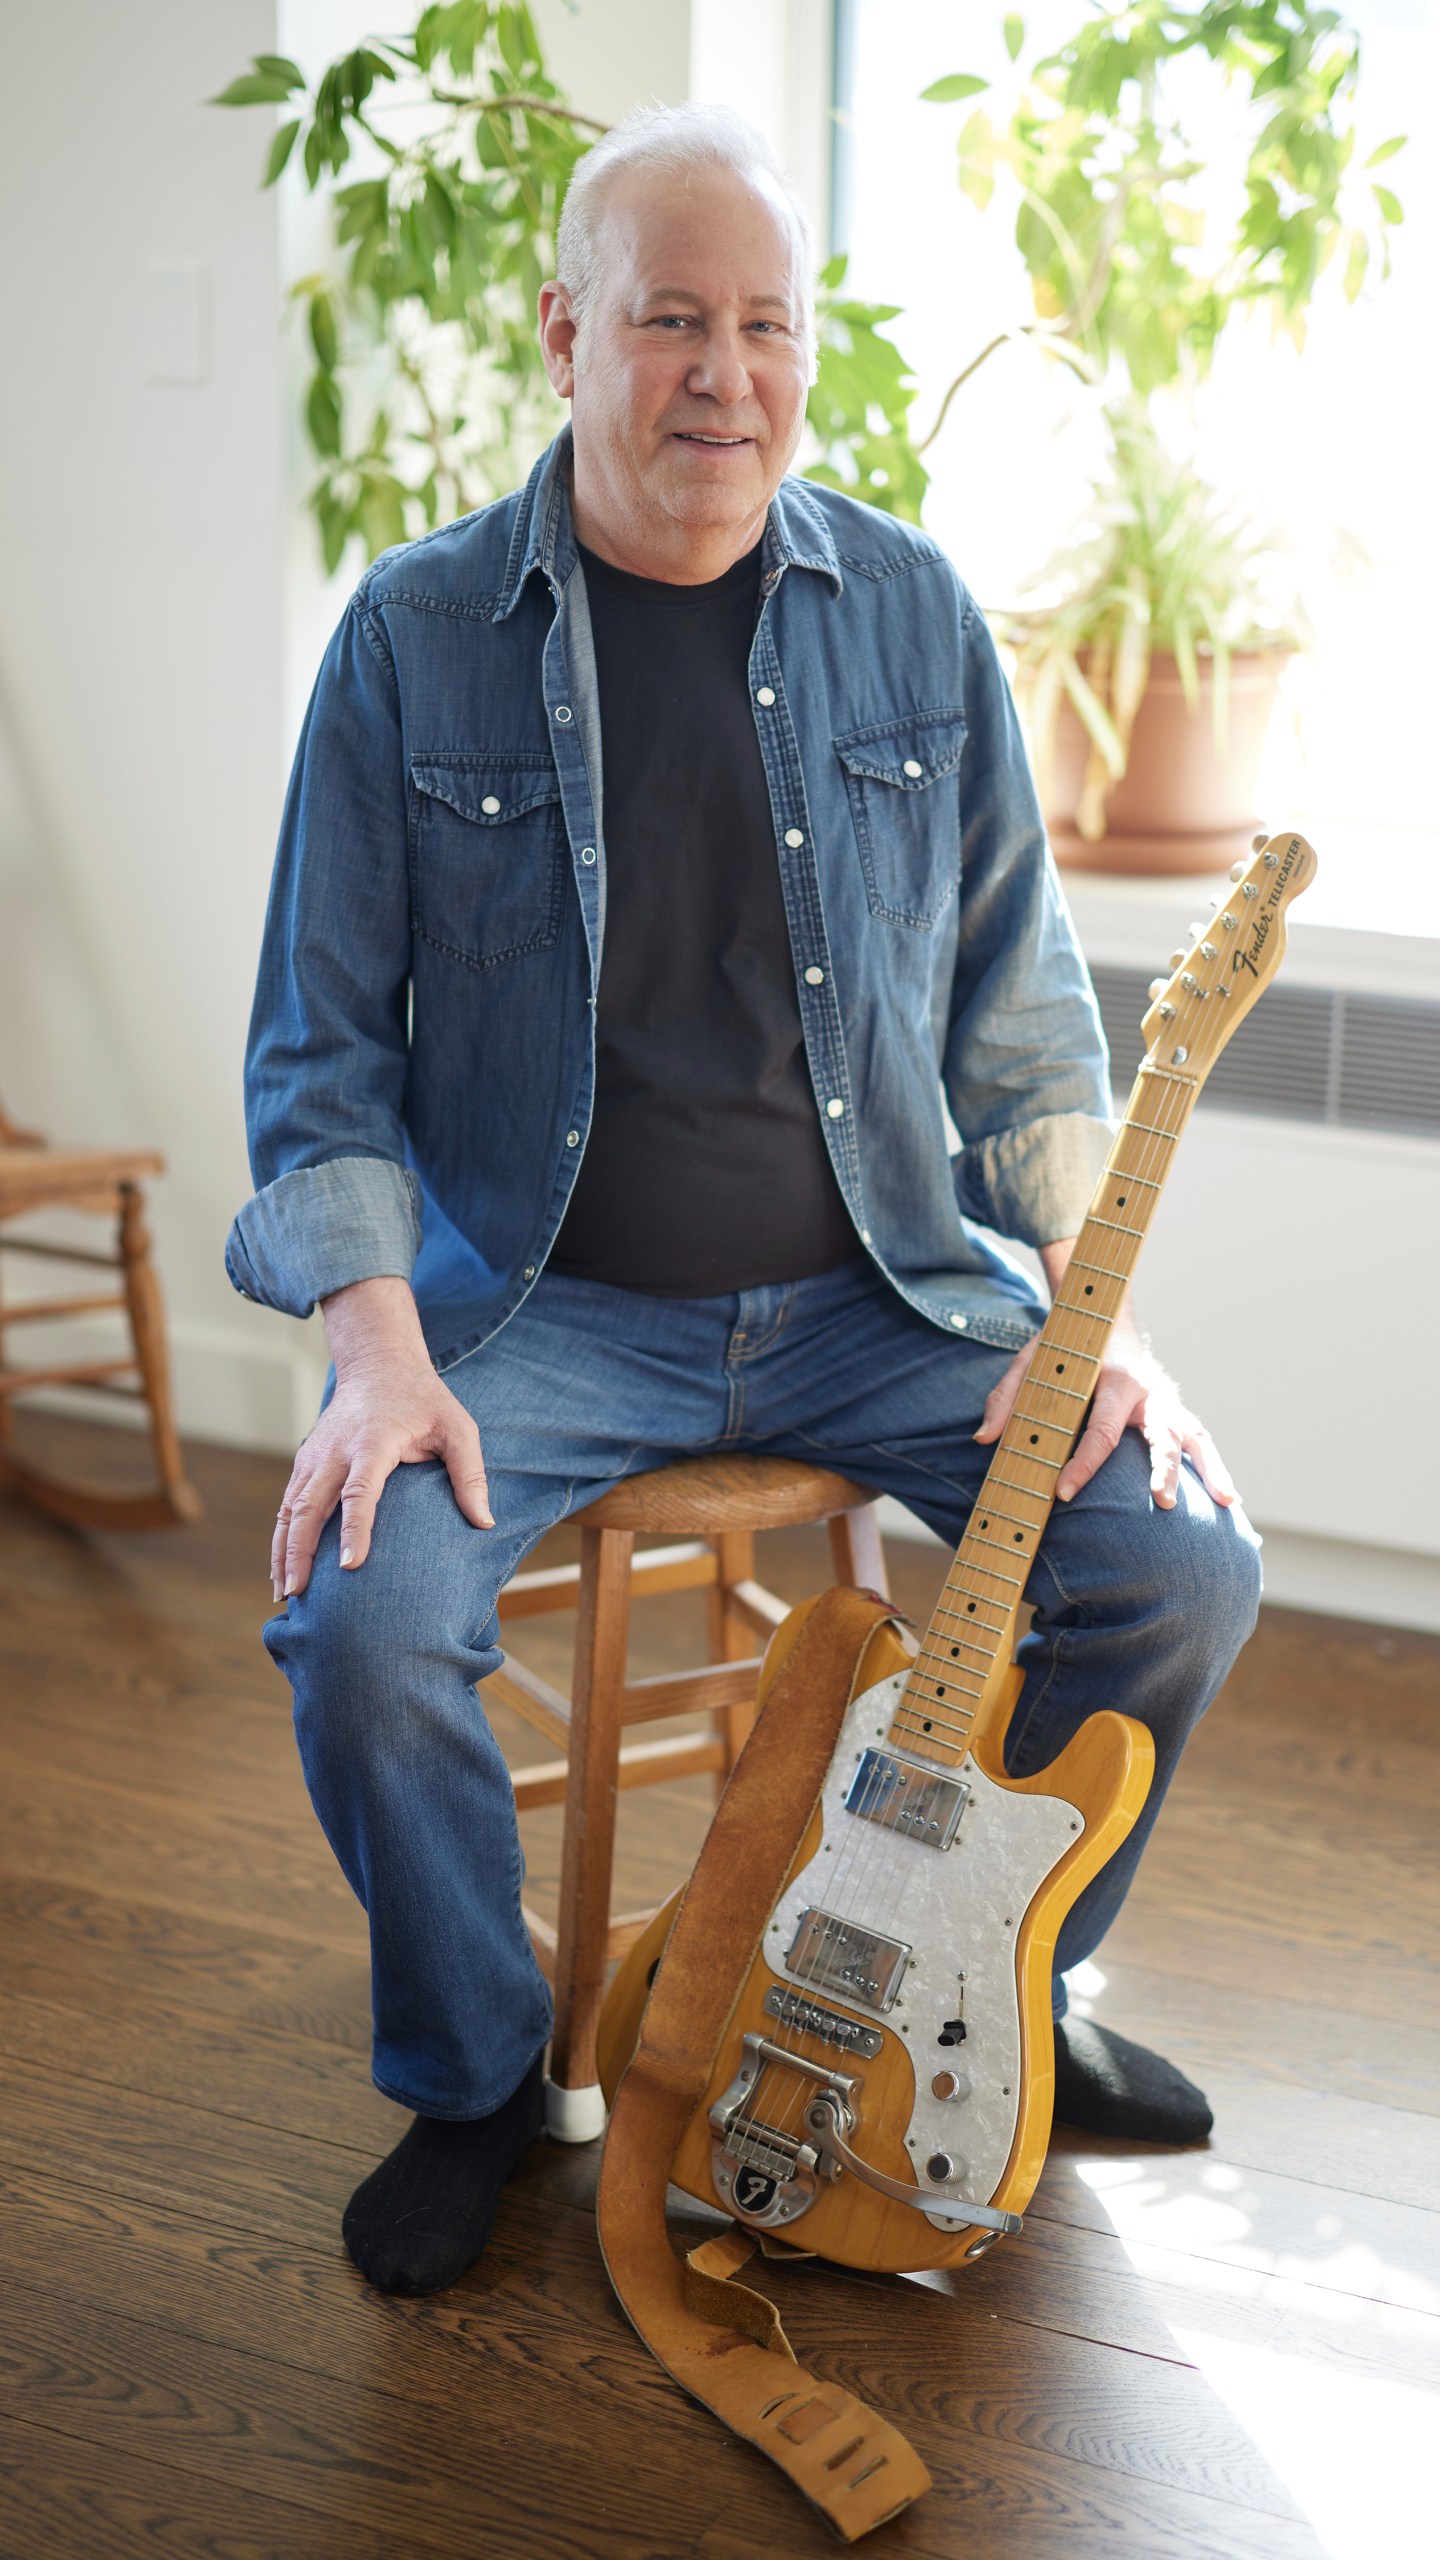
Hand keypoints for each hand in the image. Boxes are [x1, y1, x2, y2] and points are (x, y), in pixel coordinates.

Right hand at [271, 1278, 491, 1599]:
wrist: (379, 1365)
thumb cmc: (424, 1401)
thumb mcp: (457, 1428)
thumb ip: (470, 1474)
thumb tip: (485, 1523)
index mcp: (373, 1442)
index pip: (360, 1492)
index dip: (355, 1530)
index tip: (350, 1566)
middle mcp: (335, 1451)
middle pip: (309, 1507)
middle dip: (299, 1552)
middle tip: (297, 1594)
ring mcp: (314, 1457)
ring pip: (290, 1510)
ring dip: (282, 1552)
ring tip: (284, 1594)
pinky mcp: (305, 1463)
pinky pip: (287, 1505)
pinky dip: (281, 1538)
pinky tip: (281, 1570)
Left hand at [974, 1313, 1236, 1512]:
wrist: (1105, 1320)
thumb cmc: (1064, 1348)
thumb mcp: (1030, 1361)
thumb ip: (1006, 1397)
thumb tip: (984, 1439)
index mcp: (1112, 1378)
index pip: (1099, 1430)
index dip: (1081, 1464)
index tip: (1063, 1492)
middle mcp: (1146, 1391)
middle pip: (1161, 1433)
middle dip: (1162, 1468)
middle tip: (1163, 1502)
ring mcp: (1166, 1402)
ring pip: (1194, 1436)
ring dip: (1211, 1469)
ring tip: (1229, 1502)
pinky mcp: (1174, 1411)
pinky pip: (1199, 1439)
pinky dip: (1216, 1466)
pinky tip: (1230, 1498)